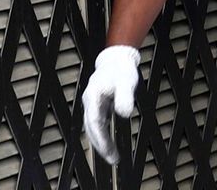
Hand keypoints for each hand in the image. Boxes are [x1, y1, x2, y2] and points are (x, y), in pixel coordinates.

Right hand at [82, 45, 140, 163]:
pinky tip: (109, 141)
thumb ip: (124, 97)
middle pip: (92, 129)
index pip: (94, 123)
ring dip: (101, 142)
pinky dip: (102, 134)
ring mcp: (93, 104)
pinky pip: (98, 123)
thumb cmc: (120, 68)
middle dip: (101, 145)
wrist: (116, 58)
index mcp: (93, 97)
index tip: (108, 149)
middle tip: (113, 158)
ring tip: (112, 154)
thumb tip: (124, 113)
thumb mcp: (126, 81)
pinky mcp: (98, 105)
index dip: (101, 138)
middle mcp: (90, 102)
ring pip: (94, 128)